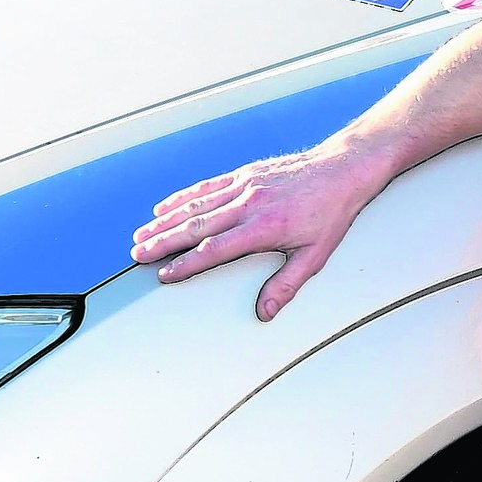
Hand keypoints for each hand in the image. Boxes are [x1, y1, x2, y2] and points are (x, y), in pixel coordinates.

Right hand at [130, 143, 383, 320]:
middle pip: (196, 226)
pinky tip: (164, 207)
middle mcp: (249, 204)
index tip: (165, 274)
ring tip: (141, 234)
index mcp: (264, 227)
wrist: (343, 169)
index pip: (215, 249)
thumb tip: (266, 312)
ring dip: (165, 221)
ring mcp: (244, 186)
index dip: (187, 264)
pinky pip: (207, 186)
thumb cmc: (331, 212)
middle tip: (138, 254)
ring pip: (195, 205)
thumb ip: (286, 284)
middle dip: (163, 242)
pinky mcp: (244, 174)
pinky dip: (182, 197)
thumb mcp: (316, 256)